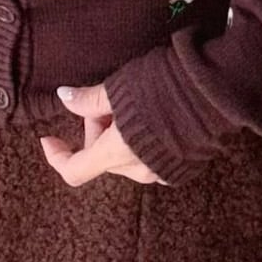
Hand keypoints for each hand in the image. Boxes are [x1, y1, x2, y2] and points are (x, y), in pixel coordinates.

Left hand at [39, 83, 168, 185]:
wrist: (214, 93)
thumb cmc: (161, 88)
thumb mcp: (118, 88)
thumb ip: (89, 100)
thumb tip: (64, 97)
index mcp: (116, 153)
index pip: (74, 170)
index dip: (57, 156)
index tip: (48, 138)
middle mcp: (137, 170)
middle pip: (102, 158)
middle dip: (96, 132)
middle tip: (104, 102)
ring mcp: (161, 173)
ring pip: (125, 158)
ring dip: (118, 138)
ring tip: (131, 106)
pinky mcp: (180, 168)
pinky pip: (148, 159)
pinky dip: (140, 143)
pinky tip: (151, 118)